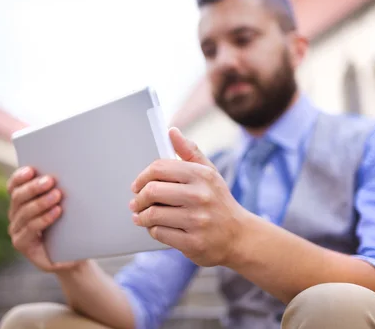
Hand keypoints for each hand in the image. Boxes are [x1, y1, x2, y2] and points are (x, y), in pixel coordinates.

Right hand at [6, 167, 85, 271]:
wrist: (72, 254)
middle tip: (50, 180)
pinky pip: (30, 229)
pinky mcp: (22, 243)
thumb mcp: (66, 206)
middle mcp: (15, 214)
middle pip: (18, 197)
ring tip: (57, 195)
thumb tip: (71, 170)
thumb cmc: (70, 226)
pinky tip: (56, 211)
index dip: (20, 177)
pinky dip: (44, 218)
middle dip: (34, 187)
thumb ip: (59, 190)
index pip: (14, 186)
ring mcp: (17, 230)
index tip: (31, 170)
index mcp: (22, 201)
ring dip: (41, 202)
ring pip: (24, 212)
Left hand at [129, 127, 247, 266]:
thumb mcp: (209, 173)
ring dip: (142, 216)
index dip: (142, 177)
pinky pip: (160, 233)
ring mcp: (197, 220)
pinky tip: (154, 228)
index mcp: (202, 175)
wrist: (239, 236)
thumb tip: (172, 131)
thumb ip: (189, 151)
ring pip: (153, 214)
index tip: (137, 185)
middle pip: (152, 191)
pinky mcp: (193, 242)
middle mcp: (200, 196)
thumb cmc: (218, 201)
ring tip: (141, 216)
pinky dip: (152, 230)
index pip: (159, 168)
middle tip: (135, 203)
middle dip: (138, 198)